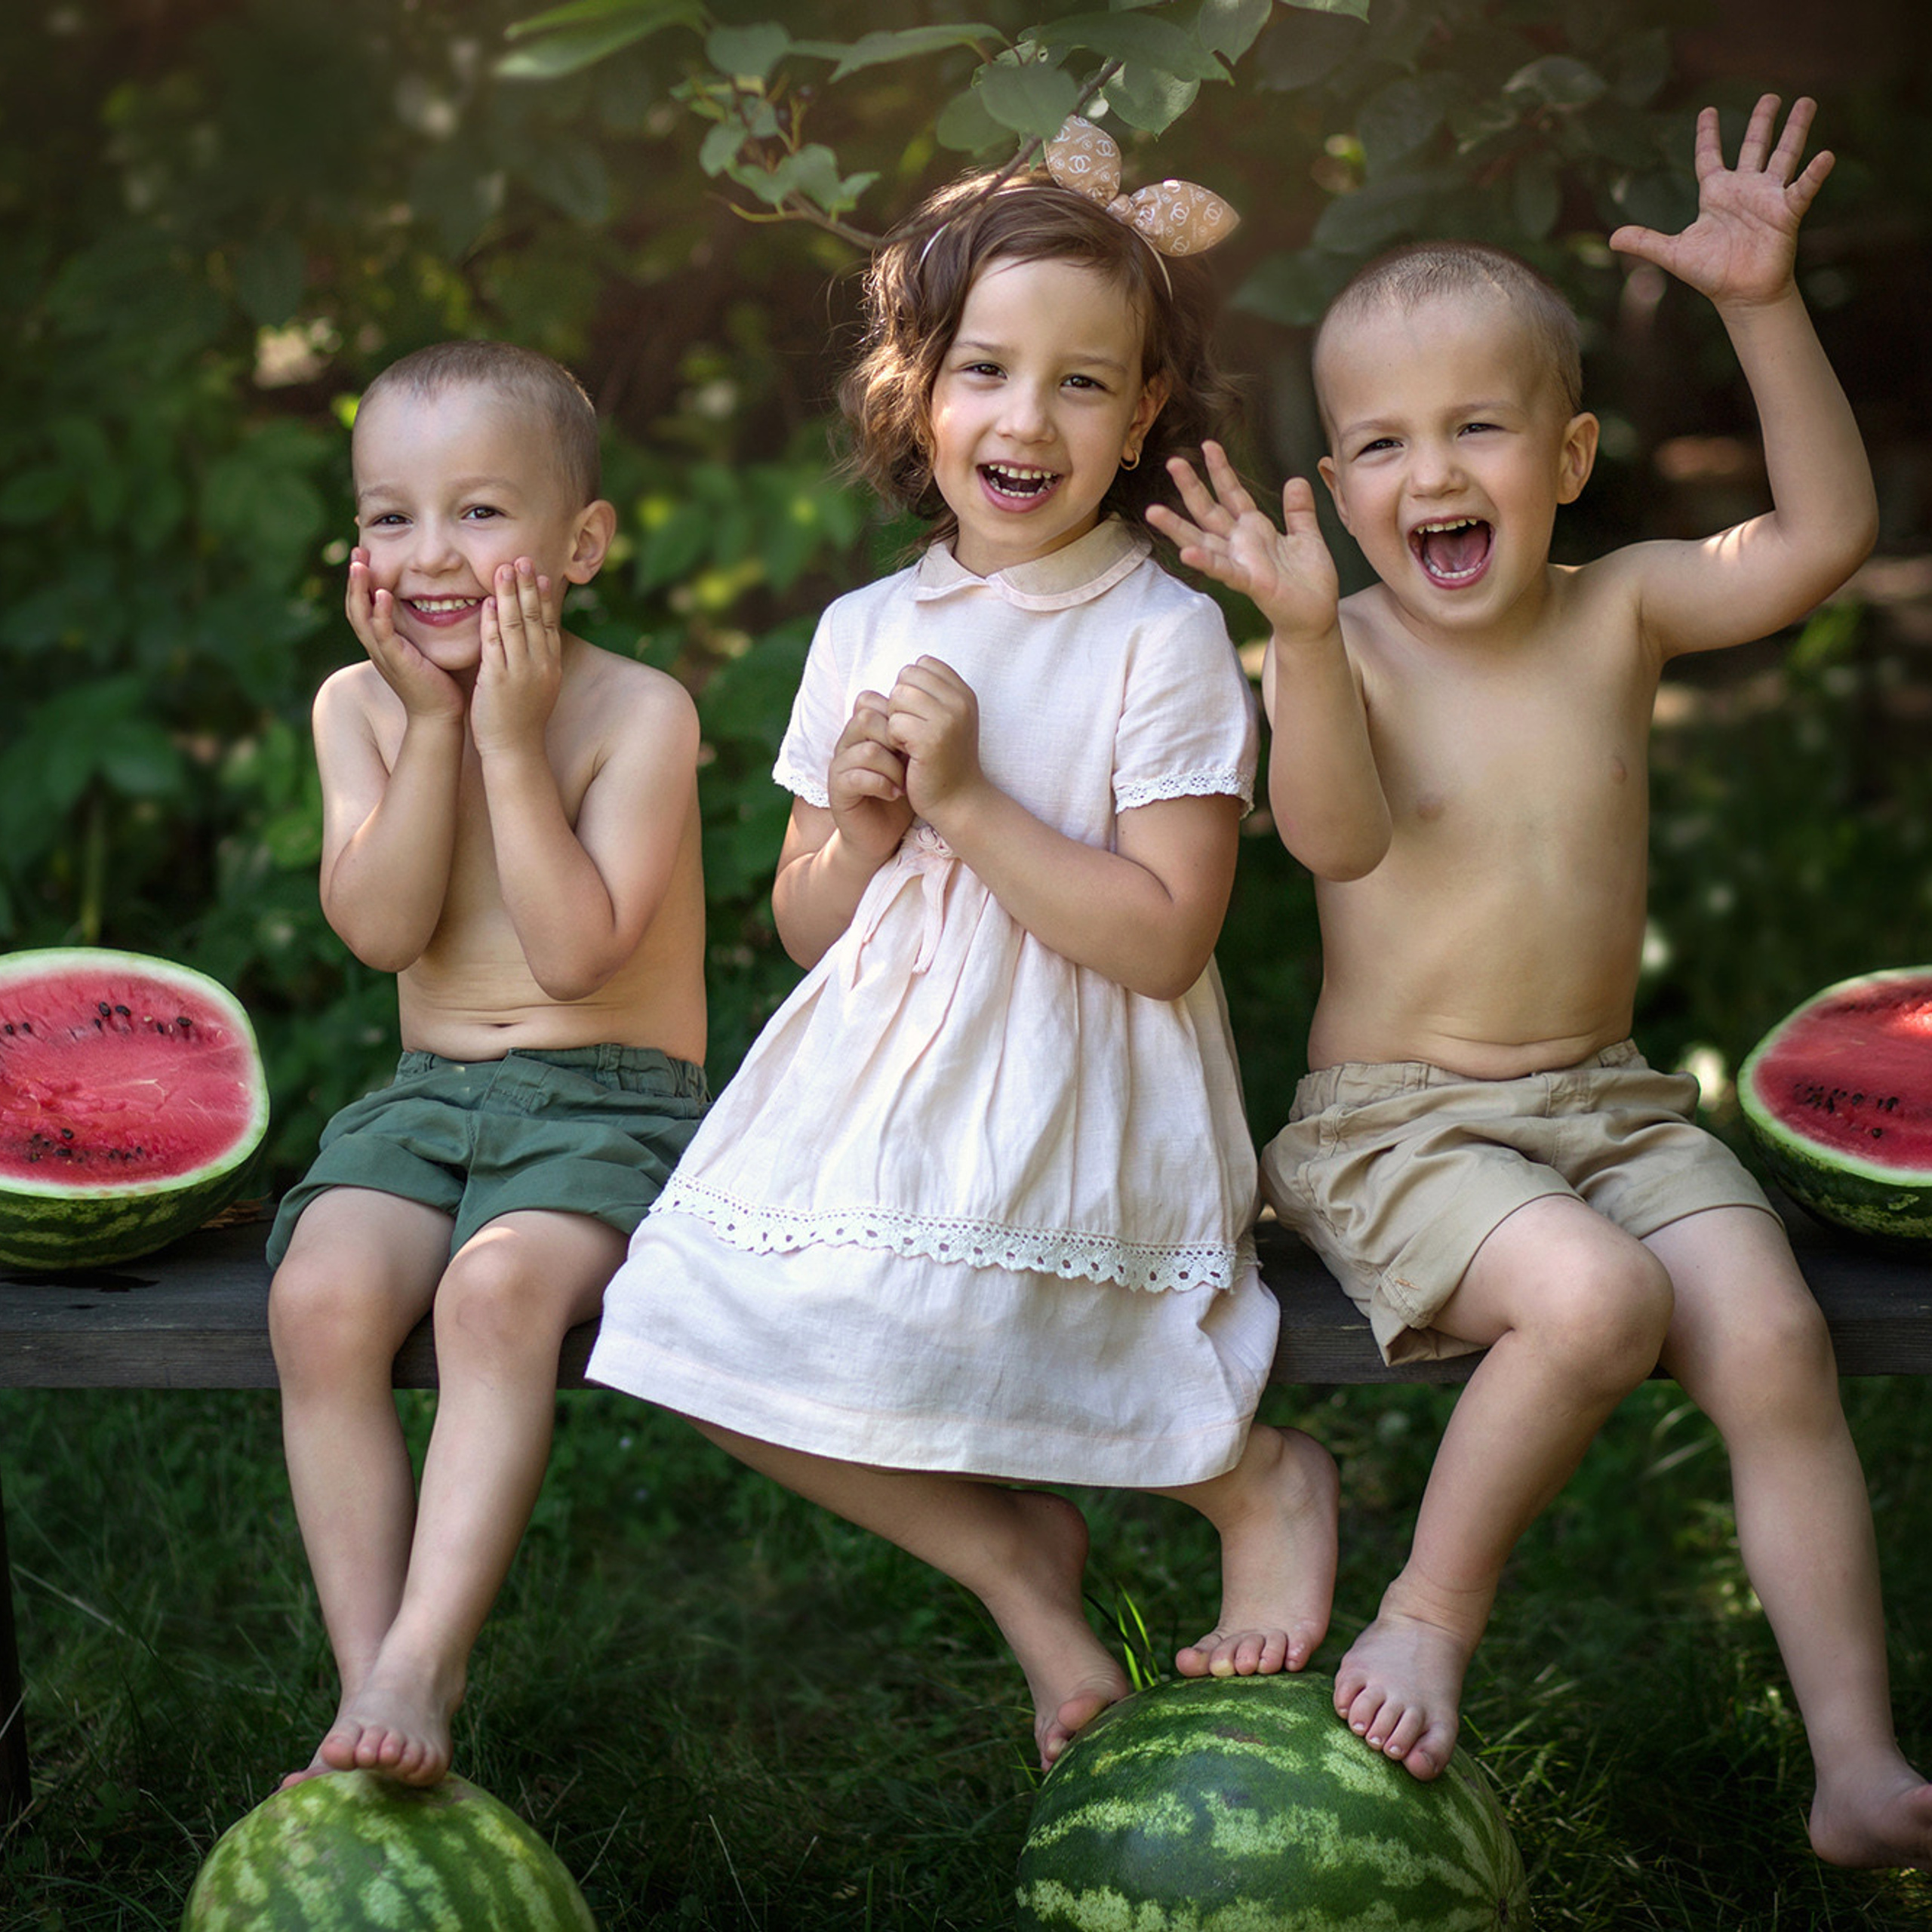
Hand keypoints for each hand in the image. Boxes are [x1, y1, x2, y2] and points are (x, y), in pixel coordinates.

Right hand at [345, 547, 463, 723]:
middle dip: (354, 579)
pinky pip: (383, 635)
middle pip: (355, 607)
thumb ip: (421, 628)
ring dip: (359, 590)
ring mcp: (384, 655)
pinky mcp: (397, 662)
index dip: (361, 583)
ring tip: (360, 565)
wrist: (441, 714)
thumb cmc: (438, 682)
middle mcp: (377, 647)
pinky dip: (380, 615)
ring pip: (362, 618)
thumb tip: (437, 602)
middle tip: (356, 551)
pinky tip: (382, 596)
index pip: (363, 607)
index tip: (364, 557)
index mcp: (382, 642)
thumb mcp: (424, 649)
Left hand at [471, 557, 561, 756]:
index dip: (543, 597)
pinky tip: (488, 602)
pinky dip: (492, 621)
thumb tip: (532, 639)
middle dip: (527, 586)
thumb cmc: (522, 720)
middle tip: (522, 559)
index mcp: (551, 665)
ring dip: (509, 594)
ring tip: (504, 569)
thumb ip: (535, 661)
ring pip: (516, 625)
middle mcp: (540, 664)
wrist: (515, 750)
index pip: (548, 623)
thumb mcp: (538, 687)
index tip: (539, 574)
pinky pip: (495, 644)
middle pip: (534, 617)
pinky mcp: (499, 679)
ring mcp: (521, 671)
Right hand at [828, 689, 912, 863]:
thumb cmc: (901, 792)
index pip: (871, 700)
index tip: (916, 738)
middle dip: (895, 737)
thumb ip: (912, 731)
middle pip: (866, 717)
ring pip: (865, 748)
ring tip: (905, 781)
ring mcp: (841, 765)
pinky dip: (881, 784)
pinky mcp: (838, 790)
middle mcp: (848, 742)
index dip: (897, 716)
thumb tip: (930, 704)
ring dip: (892, 766)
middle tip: (911, 758)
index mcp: (864, 730)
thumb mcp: (911, 757)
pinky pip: (856, 776)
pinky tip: (895, 793)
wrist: (883, 834)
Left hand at [886, 656, 982, 823]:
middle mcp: (960, 702)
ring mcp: (947, 720)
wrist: (959, 800)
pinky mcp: (930, 740)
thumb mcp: (948, 720)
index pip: (923, 663)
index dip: (912, 687)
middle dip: (900, 702)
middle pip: (907, 677)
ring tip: (910, 741)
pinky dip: (894, 739)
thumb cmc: (945, 760)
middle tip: (912, 729)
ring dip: (895, 719)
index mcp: (964, 693)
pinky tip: (908, 754)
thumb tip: (904, 674)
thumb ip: (933, 693)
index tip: (921, 714)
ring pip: (898, 696)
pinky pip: (894, 722)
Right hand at [1148, 441, 1338, 642]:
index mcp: (1255, 529)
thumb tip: (1296, 479)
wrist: (1317, 615)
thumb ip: (1299, 511)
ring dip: (1179, 527)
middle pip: (1210, 511)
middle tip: (1173, 462)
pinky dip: (1206, 561)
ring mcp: (1241, 563)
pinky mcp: (1251, 583)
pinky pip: (1225, 570)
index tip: (1208, 445)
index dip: (1221, 470)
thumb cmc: (1309, 580)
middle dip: (1191, 487)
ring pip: (1204, 540)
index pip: (1233, 494)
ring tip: (1154, 511)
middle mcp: (1241, 544)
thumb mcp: (1308, 537)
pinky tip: (1187, 552)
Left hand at [1610, 95, 1832, 311]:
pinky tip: (1825, 155)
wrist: (1739, 294)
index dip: (1707, 135)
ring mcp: (1767, 197)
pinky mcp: (1786, 211)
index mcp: (1716, 194)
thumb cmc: (1710, 273)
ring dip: (1795, 130)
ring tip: (1805, 102)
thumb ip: (1646, 241)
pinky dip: (1813, 173)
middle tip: (1771, 96)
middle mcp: (1744, 189)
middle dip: (1762, 122)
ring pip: (1783, 155)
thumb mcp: (1673, 254)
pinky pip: (1801, 187)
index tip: (1707, 111)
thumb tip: (1612, 238)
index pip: (1709, 157)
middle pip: (1754, 146)